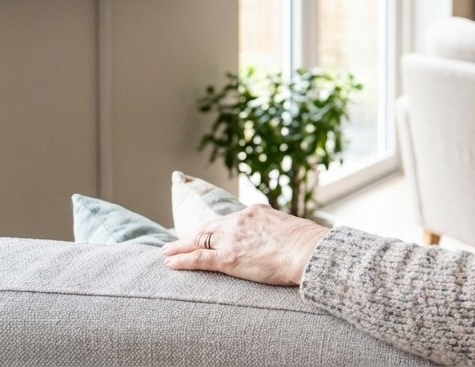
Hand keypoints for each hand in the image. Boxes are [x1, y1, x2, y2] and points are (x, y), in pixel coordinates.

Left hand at [161, 204, 328, 285]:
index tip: (207, 232)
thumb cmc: (308, 243)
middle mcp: (240, 221)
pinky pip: (198, 259)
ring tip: (166, 252)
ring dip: (180, 247)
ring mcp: (232, 239)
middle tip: (178, 242)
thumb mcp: (290, 228)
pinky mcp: (228, 258)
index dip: (215, 228)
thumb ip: (276, 231)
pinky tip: (168, 263)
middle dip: (193, 235)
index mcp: (256, 212)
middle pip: (209, 228)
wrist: (308, 251)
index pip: (229, 220)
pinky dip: (181, 260)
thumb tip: (281, 240)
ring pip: (198, 241)